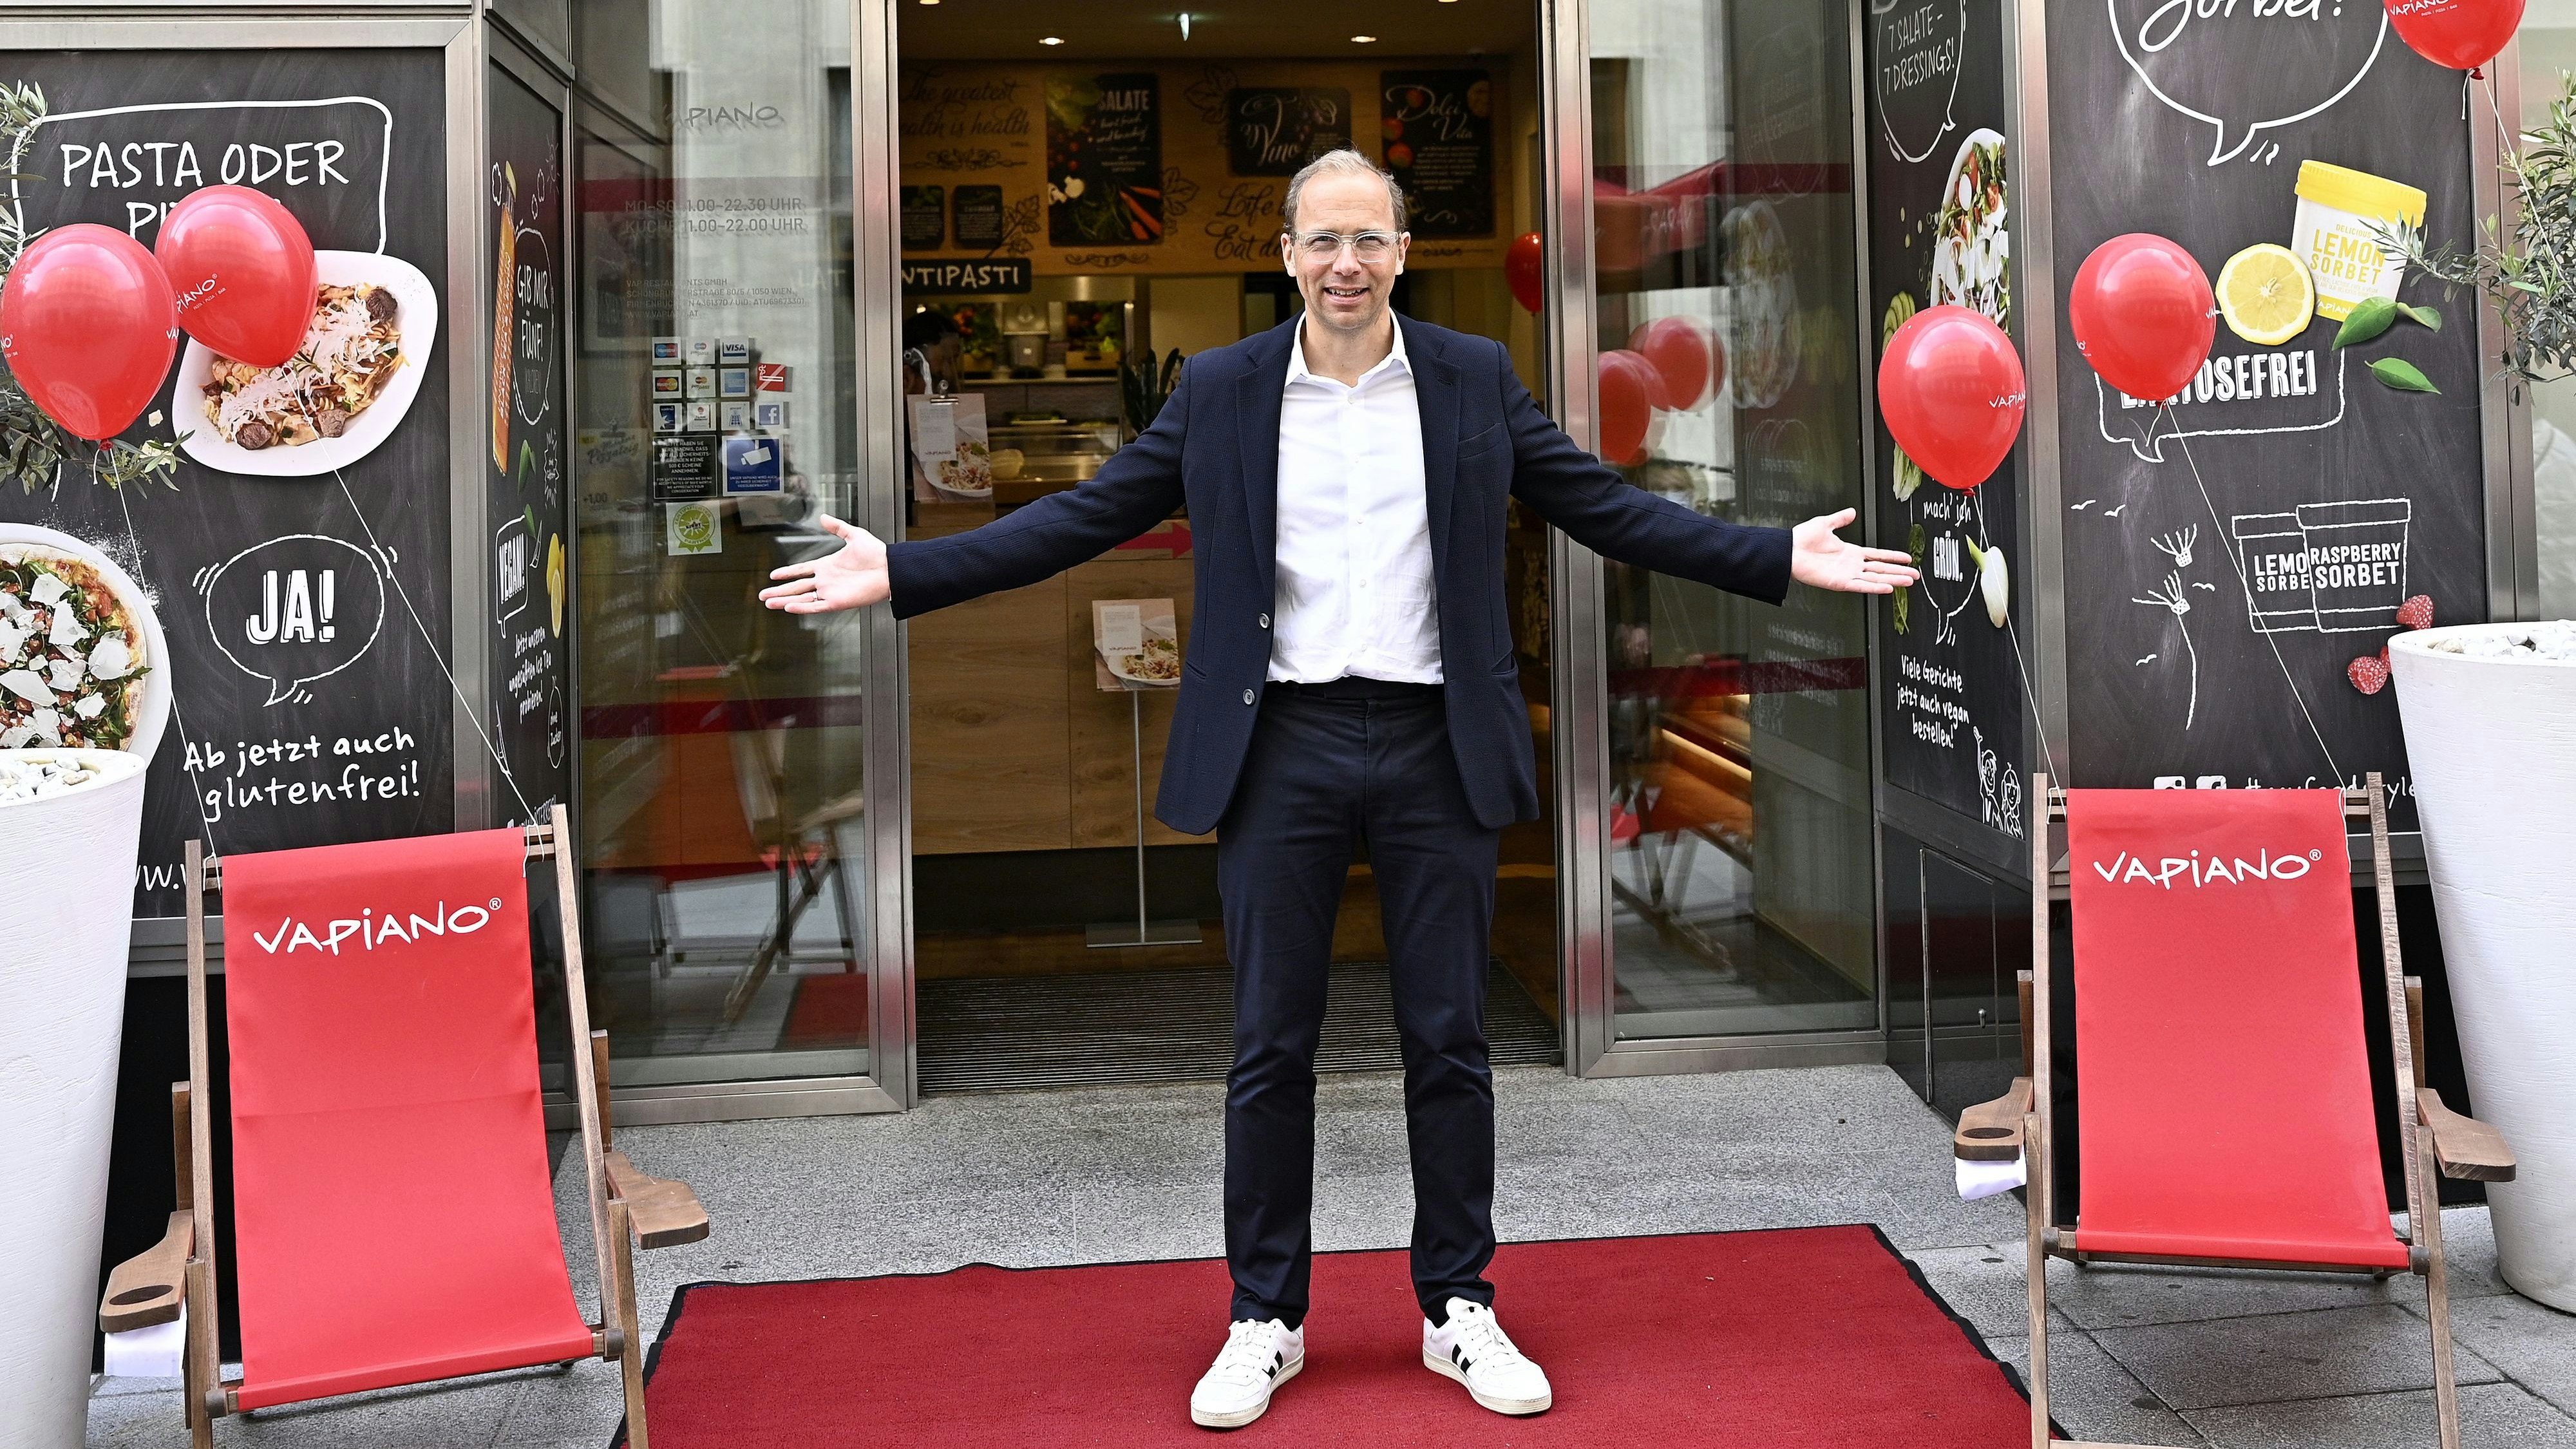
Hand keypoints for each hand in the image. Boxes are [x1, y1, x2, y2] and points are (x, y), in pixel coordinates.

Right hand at [761, 514, 889, 612]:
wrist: (889, 568)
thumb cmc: (876, 553)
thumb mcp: (854, 535)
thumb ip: (837, 527)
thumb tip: (823, 517)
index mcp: (827, 566)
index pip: (801, 570)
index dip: (787, 573)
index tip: (773, 576)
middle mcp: (826, 580)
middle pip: (796, 587)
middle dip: (778, 591)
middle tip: (762, 595)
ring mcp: (830, 592)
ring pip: (802, 599)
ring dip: (784, 600)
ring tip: (769, 603)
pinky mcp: (836, 602)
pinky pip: (815, 607)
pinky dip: (802, 608)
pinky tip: (788, 607)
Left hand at [1790, 508, 1918, 593]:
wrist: (1788, 550)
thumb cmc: (1802, 539)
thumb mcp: (1825, 523)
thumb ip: (1840, 519)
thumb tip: (1851, 512)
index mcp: (1850, 552)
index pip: (1877, 555)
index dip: (1893, 557)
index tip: (1908, 559)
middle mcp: (1851, 565)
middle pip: (1881, 569)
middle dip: (1899, 572)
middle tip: (1916, 576)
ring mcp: (1847, 574)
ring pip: (1875, 579)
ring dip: (1893, 580)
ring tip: (1909, 582)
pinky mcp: (1839, 582)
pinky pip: (1861, 586)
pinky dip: (1875, 587)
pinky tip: (1888, 588)